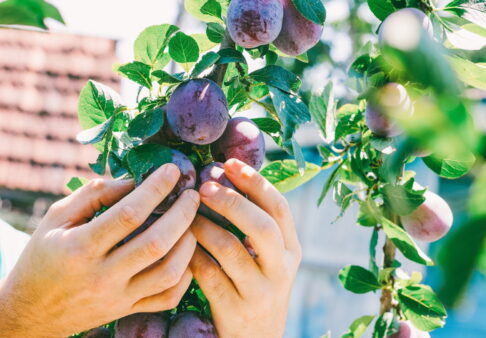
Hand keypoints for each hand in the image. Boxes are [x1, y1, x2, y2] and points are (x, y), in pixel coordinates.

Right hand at [0, 164, 199, 336]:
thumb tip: (135, 179)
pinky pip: (168, 297)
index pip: (128, 214)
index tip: (173, 170)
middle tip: (192, 194)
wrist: (30, 311)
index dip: (155, 189)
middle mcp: (101, 275)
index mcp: (79, 247)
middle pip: (155, 243)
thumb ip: (94, 195)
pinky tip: (187, 254)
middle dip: (182, 214)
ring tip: (192, 222)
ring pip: (168, 273)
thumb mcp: (56, 218)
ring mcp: (117, 297)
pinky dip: (185, 275)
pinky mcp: (127, 311)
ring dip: (188, 244)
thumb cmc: (44, 255)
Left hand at [190, 159, 301, 337]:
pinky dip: (191, 254)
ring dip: (203, 226)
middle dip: (231, 201)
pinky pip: (208, 275)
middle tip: (204, 186)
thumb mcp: (269, 261)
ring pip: (230, 248)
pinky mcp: (235, 311)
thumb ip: (257, 227)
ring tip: (186, 215)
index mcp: (292, 251)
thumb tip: (226, 177)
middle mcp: (281, 270)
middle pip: (261, 225)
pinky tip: (181, 244)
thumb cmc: (256, 289)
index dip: (255, 182)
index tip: (230, 163)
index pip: (279, 208)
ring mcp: (260, 292)